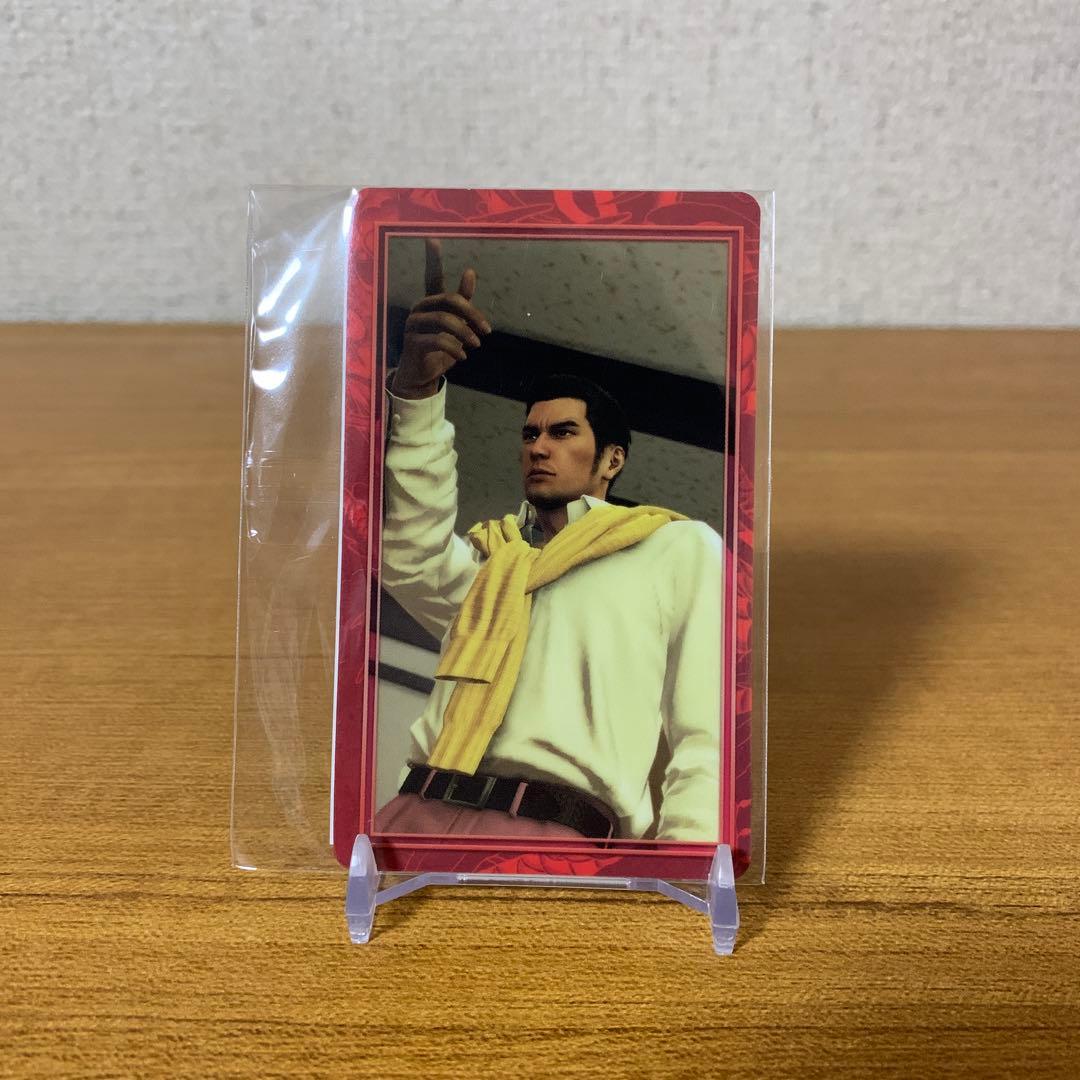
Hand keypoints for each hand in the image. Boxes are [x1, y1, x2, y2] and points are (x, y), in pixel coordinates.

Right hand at [392, 239, 491, 398]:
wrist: (423, 375)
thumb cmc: (440, 348)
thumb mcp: (457, 325)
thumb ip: (463, 302)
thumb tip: (470, 271)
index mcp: (430, 301)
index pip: (432, 276)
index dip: (433, 258)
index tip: (431, 237)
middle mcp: (419, 309)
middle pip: (449, 300)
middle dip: (472, 314)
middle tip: (487, 331)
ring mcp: (413, 325)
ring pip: (444, 320)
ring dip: (465, 333)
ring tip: (476, 345)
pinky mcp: (412, 342)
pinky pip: (437, 340)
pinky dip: (454, 348)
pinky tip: (463, 357)